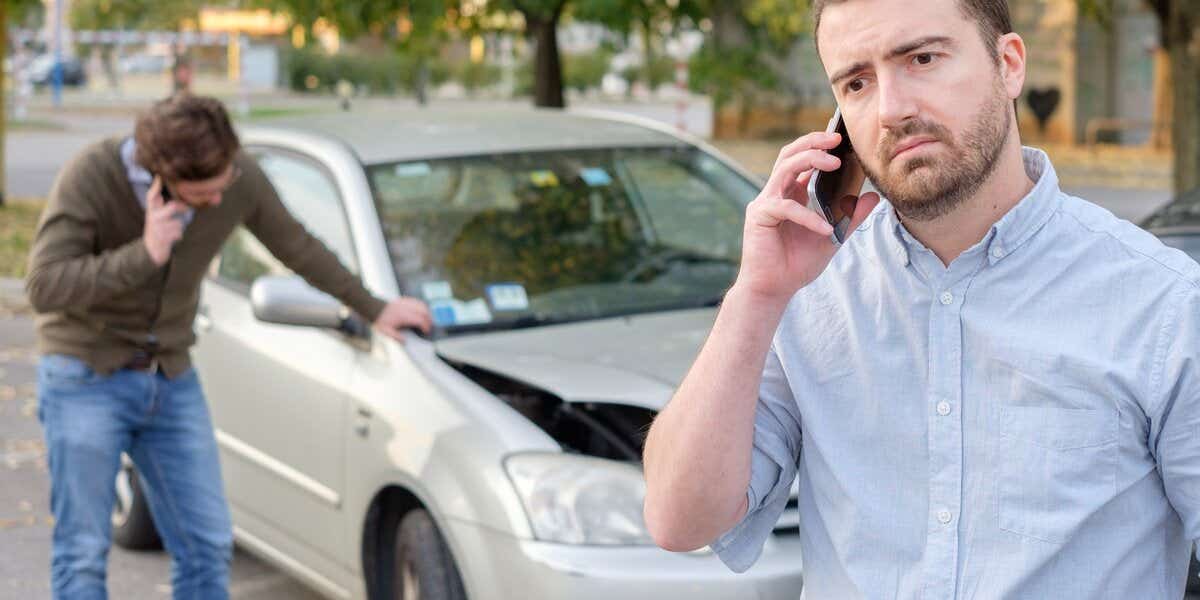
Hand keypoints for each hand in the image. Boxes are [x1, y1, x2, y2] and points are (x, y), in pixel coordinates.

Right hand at [143, 177, 188, 265]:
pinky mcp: (162, 238)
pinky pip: (178, 233)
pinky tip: (171, 237)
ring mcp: (157, 227)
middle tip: (188, 208)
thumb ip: (165, 203)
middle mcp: (153, 216)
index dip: (156, 186)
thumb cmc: (160, 227)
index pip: (152, 195)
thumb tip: (177, 192)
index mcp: (152, 209)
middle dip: (183, 207)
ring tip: (173, 229)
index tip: (160, 177)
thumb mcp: (158, 213)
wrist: (152, 248)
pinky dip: (178, 235)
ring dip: (179, 226)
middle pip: (173, 207)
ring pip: (178, 222)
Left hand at [373, 297, 432, 342]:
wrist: (374, 308)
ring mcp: (406, 302)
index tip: (426, 331)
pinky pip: (416, 301)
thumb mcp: (386, 331)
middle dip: (429, 319)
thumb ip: (396, 337)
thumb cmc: (380, 320)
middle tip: (429, 325)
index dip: (426, 326)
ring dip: (427, 312)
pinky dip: (421, 306)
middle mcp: (407, 308)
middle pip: (424, 311)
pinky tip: (421, 310)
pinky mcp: (404, 299)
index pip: (420, 320)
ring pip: (422, 305)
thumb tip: (405, 341)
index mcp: (404, 316)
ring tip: (427, 318)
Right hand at [733, 130, 880, 303]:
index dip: (818, 144)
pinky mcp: (759, 216)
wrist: (773, 289)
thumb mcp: (833, 237)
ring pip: (784, 169)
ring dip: (810, 160)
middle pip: (790, 154)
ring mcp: (765, 203)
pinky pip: (786, 208)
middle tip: (836, 138)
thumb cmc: (796, 264)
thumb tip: (873, 198)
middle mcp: (776, 193)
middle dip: (813, 142)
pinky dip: (808, 217)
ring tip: (834, 163)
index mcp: (791, 194)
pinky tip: (824, 229)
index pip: (802, 159)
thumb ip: (850, 217)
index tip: (841, 138)